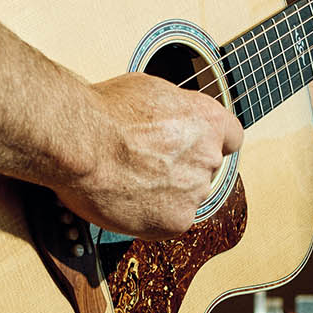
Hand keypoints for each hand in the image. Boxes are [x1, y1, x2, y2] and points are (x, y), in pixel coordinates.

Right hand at [54, 73, 244, 239]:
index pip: (231, 138)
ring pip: (185, 198)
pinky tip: (127, 201)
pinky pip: (168, 223)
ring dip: (164, 194)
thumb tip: (170, 118)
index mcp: (209, 121)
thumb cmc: (106, 111)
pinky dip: (150, 217)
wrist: (81, 142)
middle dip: (180, 169)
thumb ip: (174, 111)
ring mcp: (194, 192)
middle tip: (145, 165)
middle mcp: (209, 157)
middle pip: (203, 170)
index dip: (210, 143)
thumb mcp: (150, 90)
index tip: (195, 148)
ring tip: (128, 181)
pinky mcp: (175, 222)